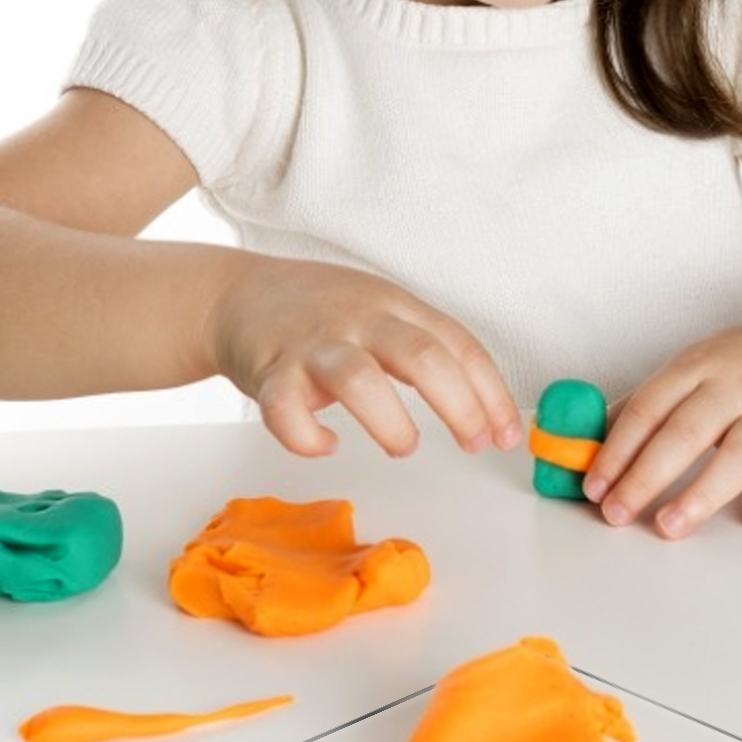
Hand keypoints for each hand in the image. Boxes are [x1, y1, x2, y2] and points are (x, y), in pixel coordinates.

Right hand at [207, 255, 522, 458]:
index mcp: (395, 306)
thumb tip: (484, 411)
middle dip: (459, 407)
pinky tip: (326, 445)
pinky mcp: (269, 372)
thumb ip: (429, 350)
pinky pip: (285, 411)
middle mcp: (359, 320)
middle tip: (473, 443)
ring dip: (391, 423)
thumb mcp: (383, 312)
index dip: (491, 394)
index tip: (507, 436)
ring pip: (359, 380)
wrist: (235, 294)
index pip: (459, 346)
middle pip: (422, 357)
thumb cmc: (320, 313)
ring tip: (404, 446)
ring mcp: (313, 345)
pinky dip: (308, 438)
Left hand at [582, 317, 741, 537]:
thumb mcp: (688, 371)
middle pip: (687, 431)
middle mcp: (734, 386)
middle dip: (646, 475)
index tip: (593, 486)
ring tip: (670, 525)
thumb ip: (642, 410)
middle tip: (617, 512)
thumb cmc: (737, 370)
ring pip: (741, 452)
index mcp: (696, 367)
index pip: (648, 408)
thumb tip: (586, 451)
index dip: (616, 449)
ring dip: (703, 492)